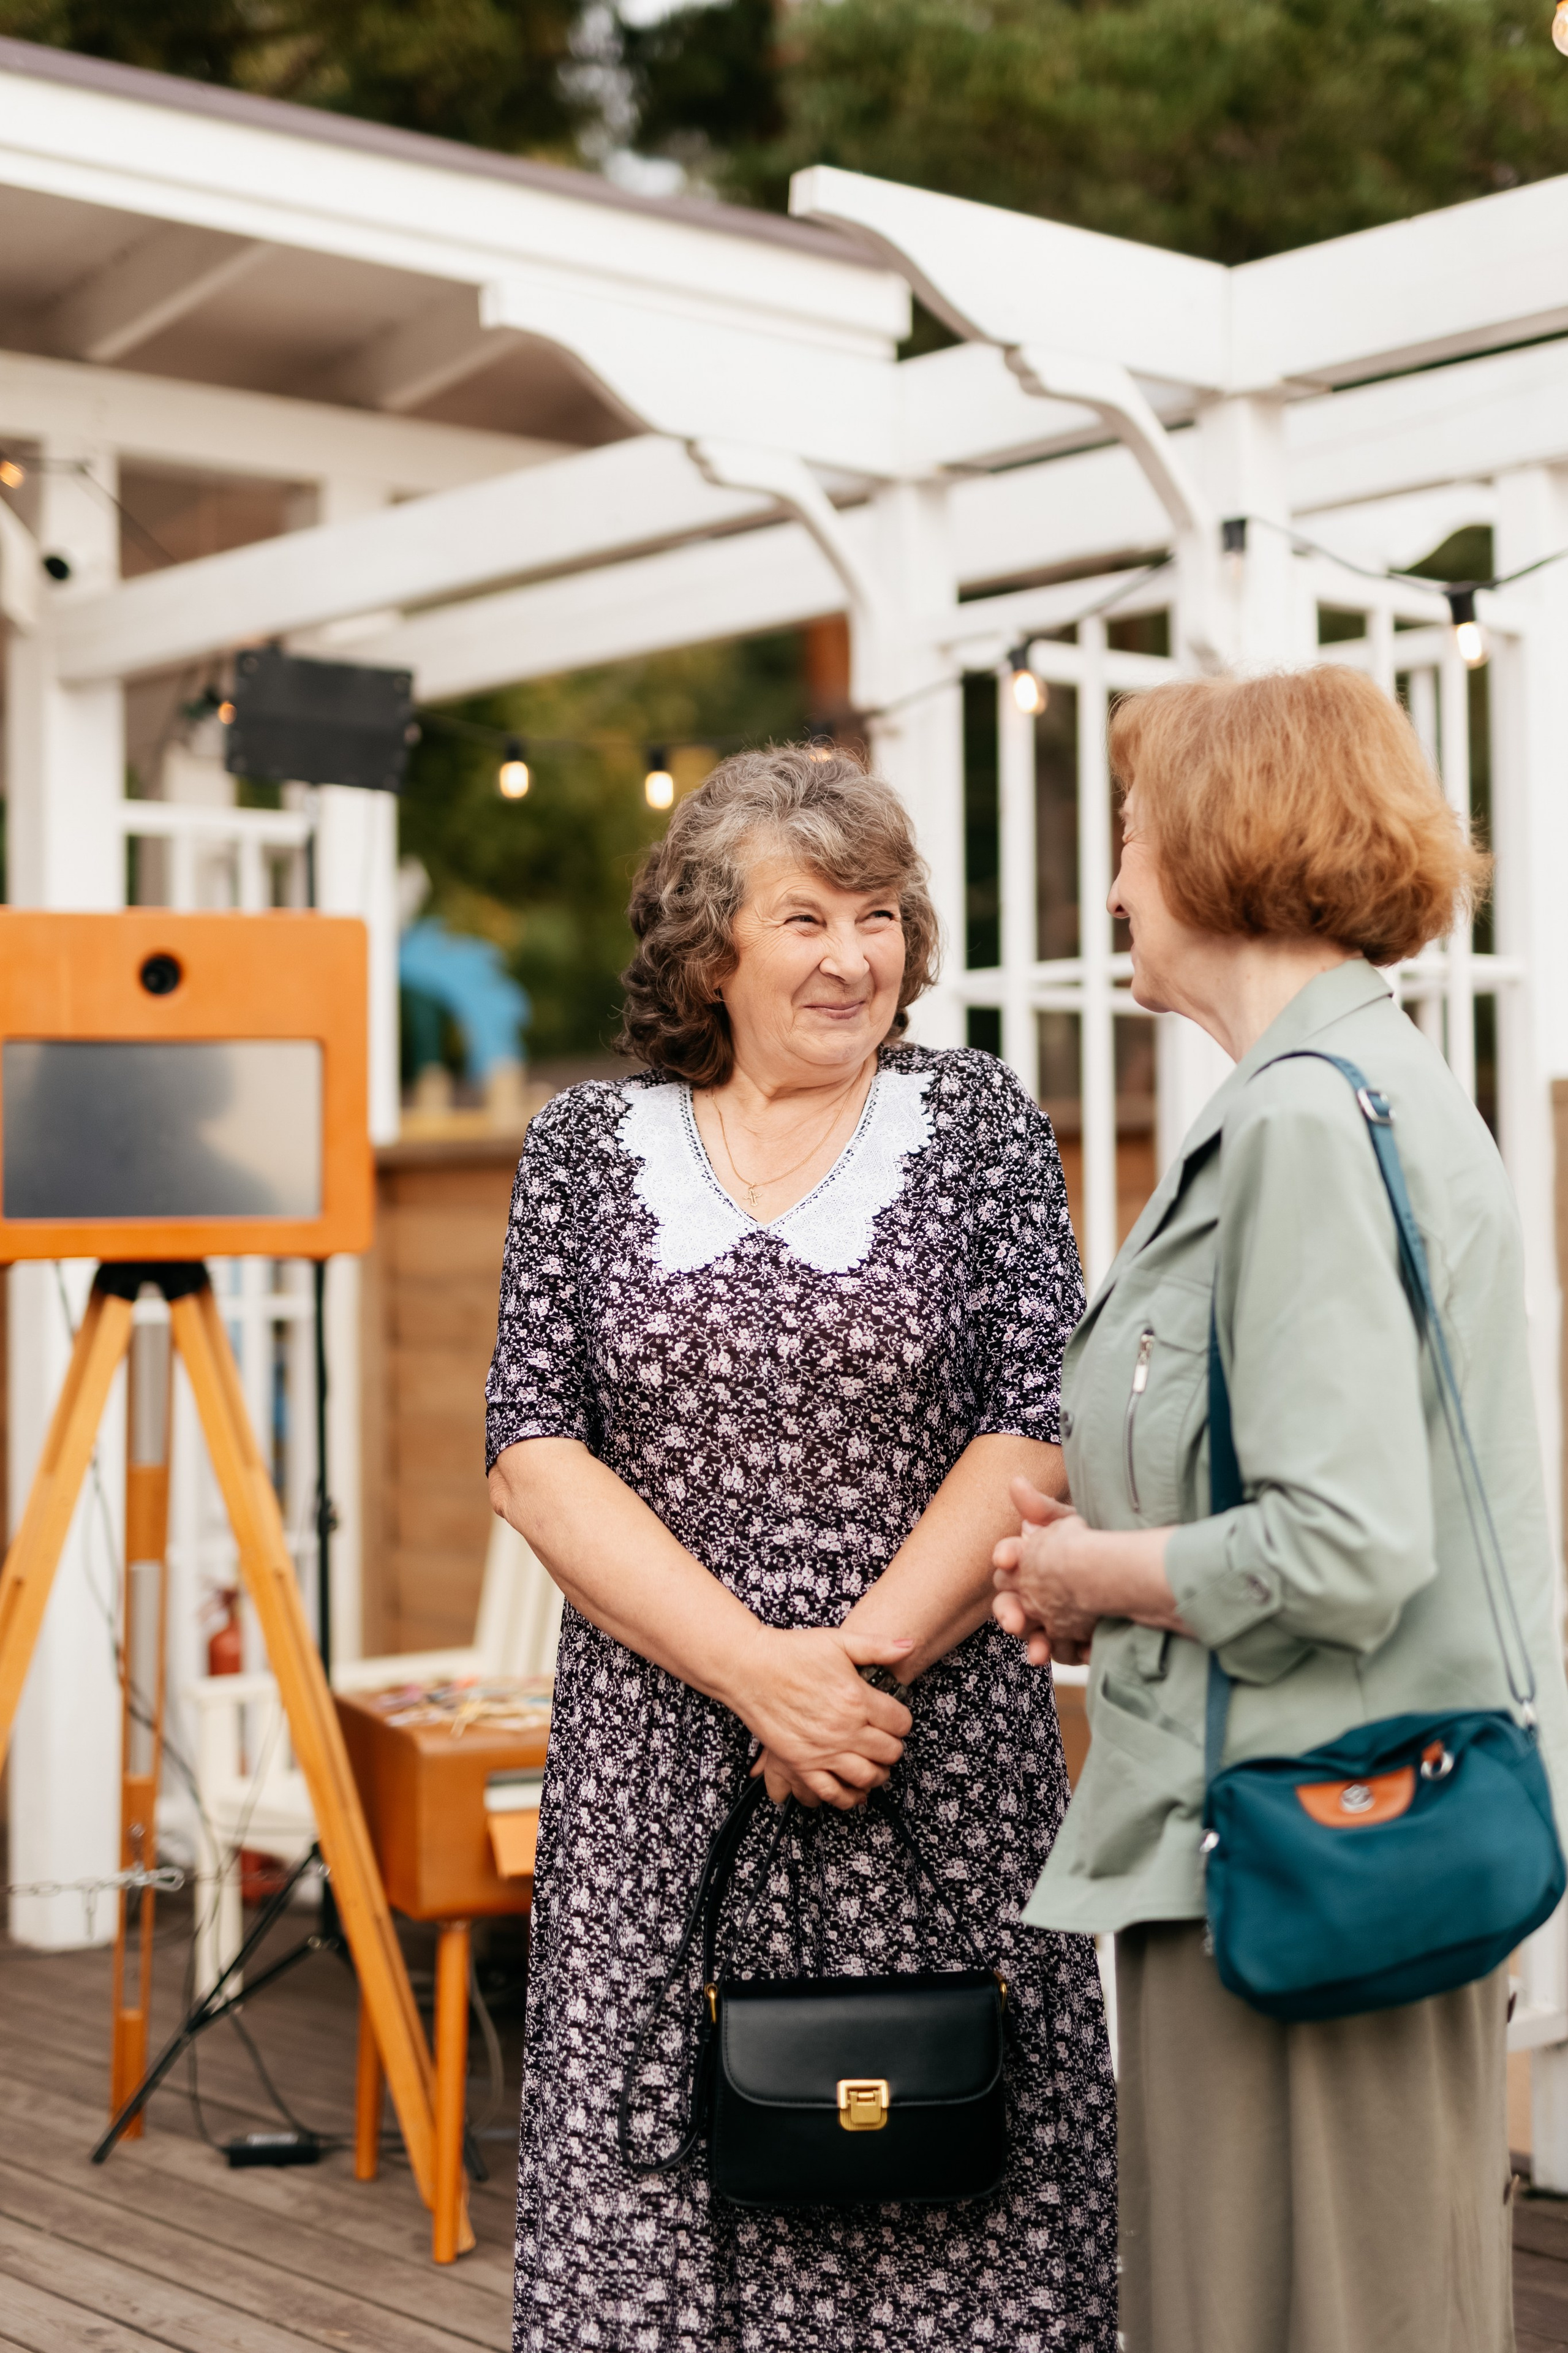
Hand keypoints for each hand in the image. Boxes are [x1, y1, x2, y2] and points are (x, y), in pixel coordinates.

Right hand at [728, 1626, 913, 1810]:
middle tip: (885, 1740)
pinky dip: (849, 1797)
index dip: (901, 1721)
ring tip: (874, 1763)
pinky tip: (854, 1789)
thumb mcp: (838, 1641)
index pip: (900, 1722)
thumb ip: (877, 1646)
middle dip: (893, 1747)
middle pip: (889, 1752)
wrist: (749, 1667)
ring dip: (877, 1773)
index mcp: (857, 1698)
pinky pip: (833, 1792)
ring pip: (867, 1776)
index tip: (894, 1718)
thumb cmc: (791, 1652)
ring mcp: (823, 1750)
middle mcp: (844, 1728)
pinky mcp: (802, 1764)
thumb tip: (910, 1645)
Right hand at [992, 1476, 1101, 1667]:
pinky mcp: (1079, 1638)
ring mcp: (1056, 1617)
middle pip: (1010, 1605)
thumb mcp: (1073, 1523)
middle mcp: (1036, 1592)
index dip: (1007, 1557)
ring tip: (1039, 1654)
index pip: (1008, 1560)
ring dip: (1034, 1645)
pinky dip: (1075, 1653)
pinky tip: (1088, 1651)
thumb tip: (1015, 1482)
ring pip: (1035, 1636)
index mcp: (1031, 1560)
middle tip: (1014, 1621)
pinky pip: (1069, 1652)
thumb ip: (1043, 1507)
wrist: (1136, 1570)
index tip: (1007, 1557)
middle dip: (1008, 1612)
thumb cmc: (1097, 1540)